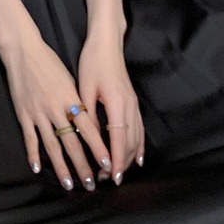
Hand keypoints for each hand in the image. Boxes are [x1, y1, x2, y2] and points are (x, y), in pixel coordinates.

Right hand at [0, 28, 112, 192]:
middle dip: (82, 165)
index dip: (98, 147)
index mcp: (71, 99)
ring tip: (69, 184)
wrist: (24, 52)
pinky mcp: (24, 114)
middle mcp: (55, 109)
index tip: (108, 163)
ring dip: (61, 167)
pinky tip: (37, 169)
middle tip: (91, 183)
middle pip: (72, 142)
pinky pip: (30, 139)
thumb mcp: (70, 80)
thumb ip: (78, 102)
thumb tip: (87, 124)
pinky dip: (33, 155)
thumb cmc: (50, 63)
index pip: (88, 129)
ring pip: (52, 146)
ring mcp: (38, 113)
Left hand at [77, 22, 145, 183]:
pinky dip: (139, 146)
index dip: (116, 160)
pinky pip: (139, 130)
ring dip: (129, 158)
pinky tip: (138, 159)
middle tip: (106, 179)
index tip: (111, 176)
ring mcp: (134, 105)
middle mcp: (129, 107)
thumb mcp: (84, 89)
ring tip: (117, 173)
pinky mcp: (133, 103)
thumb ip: (87, 116)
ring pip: (137, 139)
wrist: (107, 44)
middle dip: (121, 164)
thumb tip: (86, 140)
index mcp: (117, 103)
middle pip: (130, 143)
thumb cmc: (93, 63)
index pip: (119, 139)